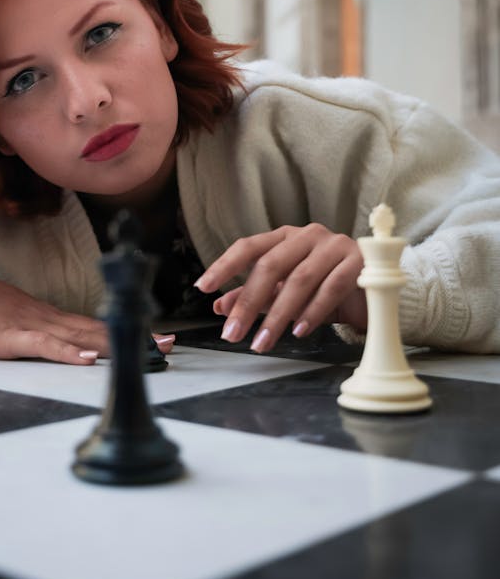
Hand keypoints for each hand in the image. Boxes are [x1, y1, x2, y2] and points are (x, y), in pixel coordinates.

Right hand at [0, 254, 174, 363]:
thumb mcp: (22, 325)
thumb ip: (46, 337)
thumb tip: (69, 349)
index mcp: (55, 320)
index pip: (101, 326)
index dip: (131, 332)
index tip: (161, 340)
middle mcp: (52, 321)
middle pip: (101, 330)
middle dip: (136, 338)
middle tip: (169, 346)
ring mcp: (34, 327)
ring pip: (82, 337)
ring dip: (116, 344)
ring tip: (144, 351)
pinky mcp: (13, 339)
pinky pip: (46, 346)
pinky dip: (69, 353)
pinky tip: (89, 359)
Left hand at [194, 224, 366, 352]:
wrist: (374, 289)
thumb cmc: (325, 288)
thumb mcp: (286, 293)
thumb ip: (255, 296)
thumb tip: (221, 308)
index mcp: (285, 237)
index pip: (249, 246)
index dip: (224, 266)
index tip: (203, 287)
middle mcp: (308, 236)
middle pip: (271, 266)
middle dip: (248, 303)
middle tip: (232, 334)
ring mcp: (334, 246)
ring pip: (299, 280)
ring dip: (278, 316)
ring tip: (262, 342)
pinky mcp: (358, 262)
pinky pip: (331, 288)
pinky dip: (313, 312)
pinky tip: (299, 331)